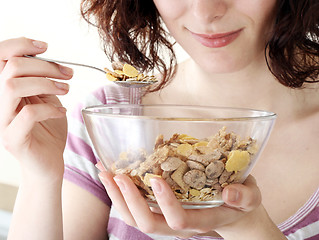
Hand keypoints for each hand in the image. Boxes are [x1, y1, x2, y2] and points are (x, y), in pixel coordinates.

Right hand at [0, 37, 72, 181]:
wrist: (49, 161)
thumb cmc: (48, 129)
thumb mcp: (46, 98)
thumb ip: (40, 79)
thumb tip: (45, 57)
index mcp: (4, 89)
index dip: (20, 45)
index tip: (45, 47)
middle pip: (10, 68)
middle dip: (45, 66)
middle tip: (67, 74)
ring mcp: (1, 121)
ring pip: (12, 87)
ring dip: (46, 83)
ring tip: (65, 90)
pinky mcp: (12, 138)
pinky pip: (28, 114)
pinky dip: (50, 108)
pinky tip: (61, 111)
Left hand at [97, 161, 269, 238]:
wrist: (232, 210)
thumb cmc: (241, 201)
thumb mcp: (251, 197)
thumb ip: (246, 196)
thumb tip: (230, 193)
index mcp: (201, 220)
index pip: (178, 220)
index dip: (165, 203)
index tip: (155, 178)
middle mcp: (180, 224)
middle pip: (147, 224)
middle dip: (129, 201)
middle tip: (117, 174)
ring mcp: (167, 218)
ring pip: (135, 218)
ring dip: (117, 197)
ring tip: (104, 171)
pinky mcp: (159, 209)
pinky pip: (135, 207)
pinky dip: (119, 192)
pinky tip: (110, 172)